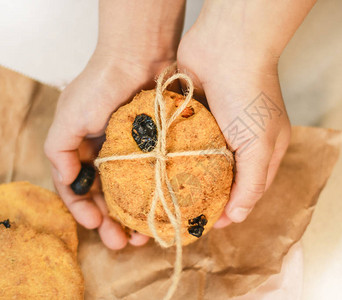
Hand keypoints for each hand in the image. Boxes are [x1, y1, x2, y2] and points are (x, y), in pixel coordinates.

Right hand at [45, 0, 185, 248]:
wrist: (139, 59)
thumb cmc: (100, 86)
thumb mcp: (68, 118)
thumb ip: (59, 151)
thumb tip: (67, 183)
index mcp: (83, 148)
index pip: (79, 189)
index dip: (84, 210)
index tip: (96, 225)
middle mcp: (108, 152)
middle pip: (108, 196)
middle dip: (112, 222)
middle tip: (123, 243)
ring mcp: (134, 151)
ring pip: (132, 192)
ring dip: (134, 215)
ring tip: (143, 236)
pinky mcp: (157, 147)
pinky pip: (154, 178)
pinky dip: (154, 195)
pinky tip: (161, 210)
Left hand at [176, 19, 291, 227]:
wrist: (225, 45)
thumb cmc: (250, 93)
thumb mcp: (260, 145)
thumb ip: (251, 183)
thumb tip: (238, 218)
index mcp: (262, 150)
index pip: (247, 189)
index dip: (230, 208)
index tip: (208, 224)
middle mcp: (238, 140)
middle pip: (220, 177)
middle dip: (204, 194)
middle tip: (183, 213)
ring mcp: (213, 127)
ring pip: (197, 160)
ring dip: (184, 175)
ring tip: (164, 196)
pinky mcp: (191, 115)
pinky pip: (180, 140)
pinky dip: (171, 153)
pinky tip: (156, 169)